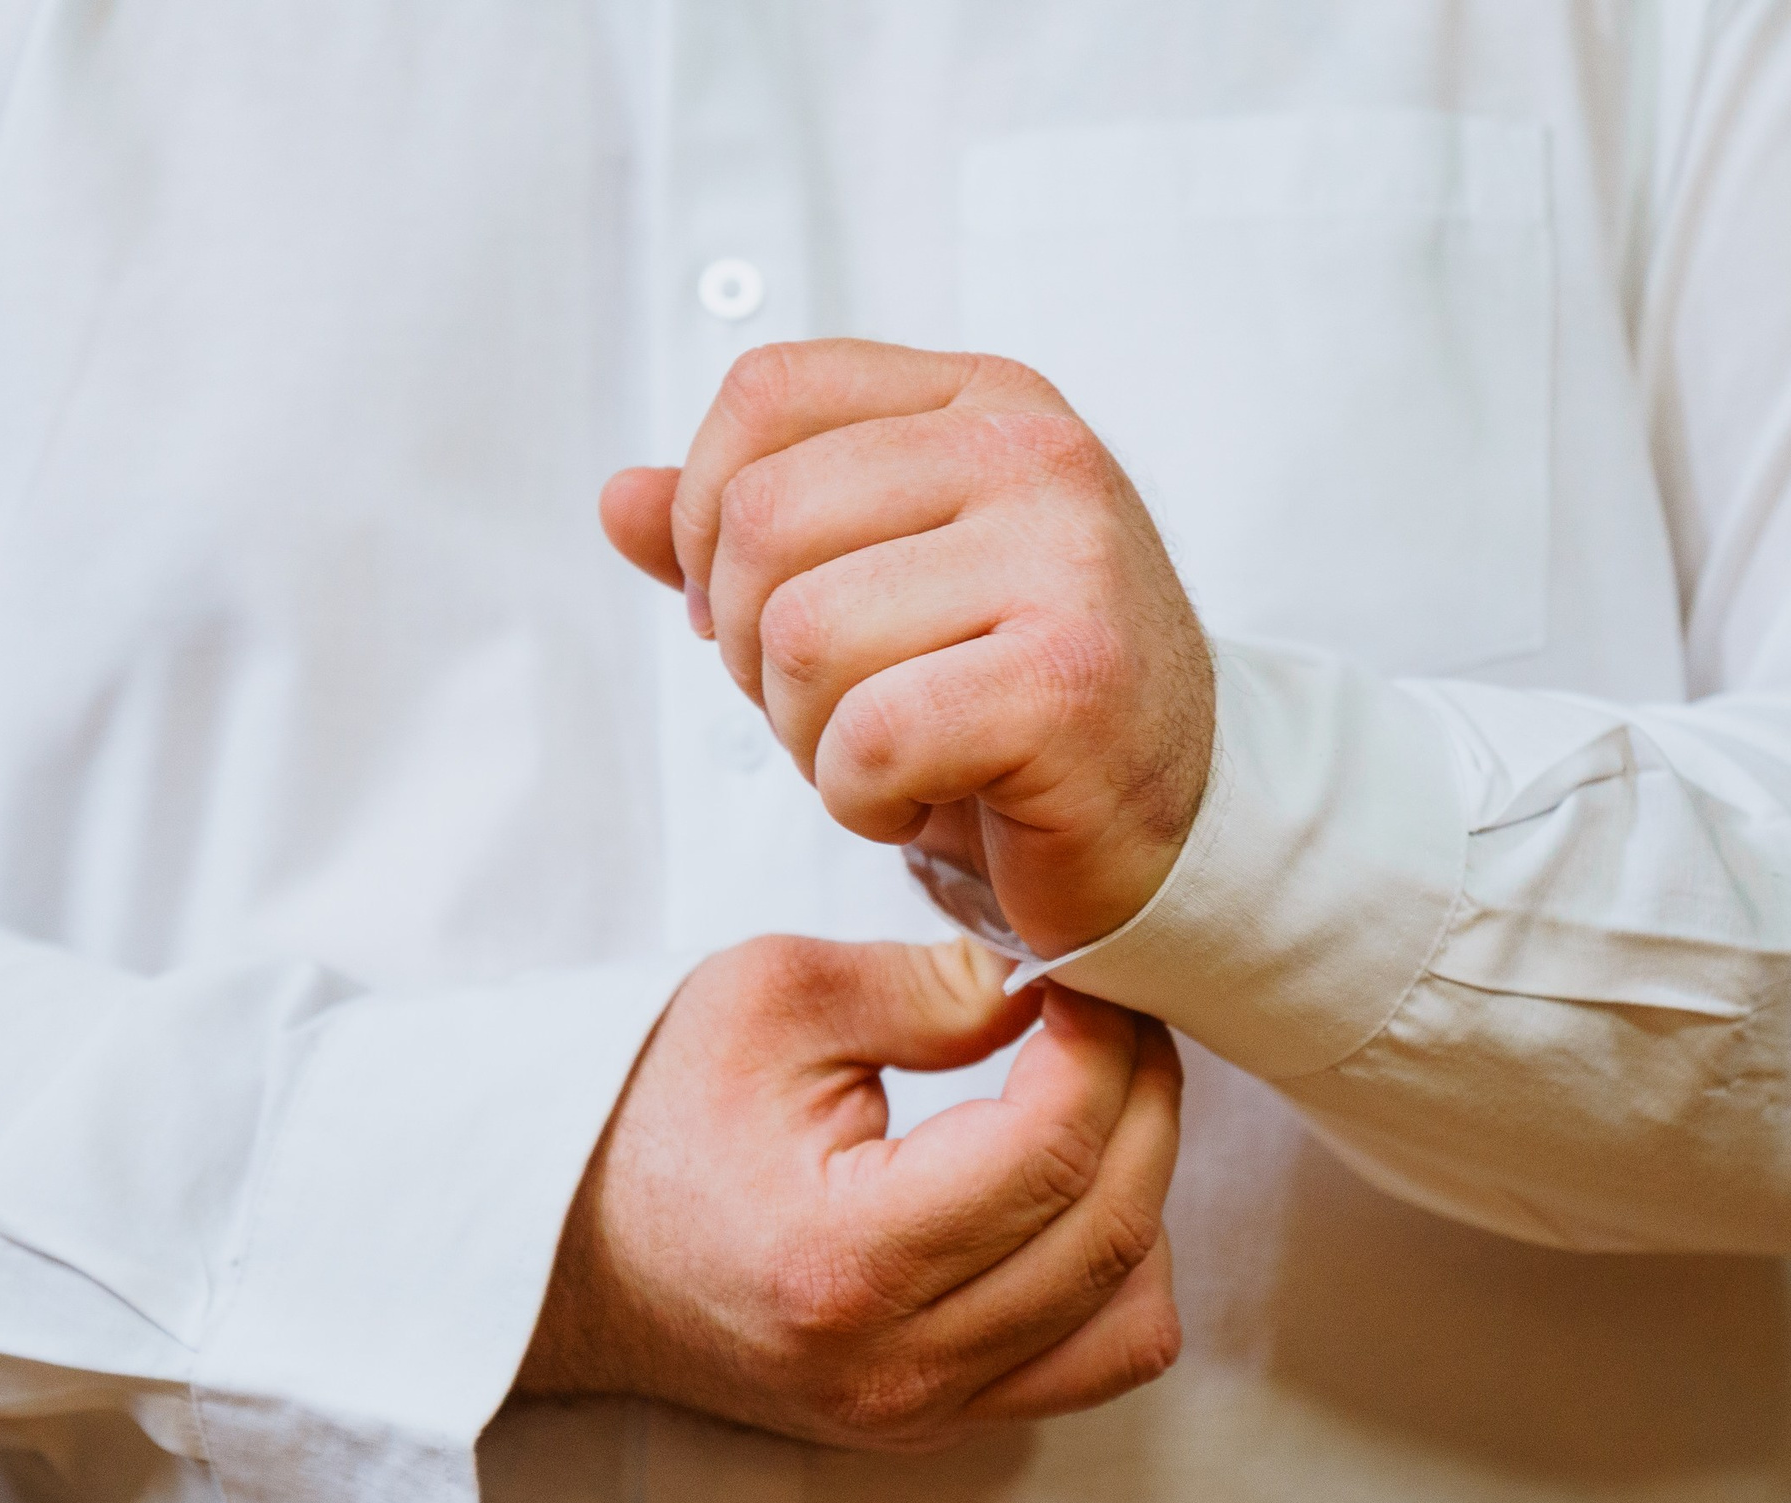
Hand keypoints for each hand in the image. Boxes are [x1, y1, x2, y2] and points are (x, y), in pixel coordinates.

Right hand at [515, 934, 1182, 1450]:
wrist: (566, 1249)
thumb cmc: (656, 1113)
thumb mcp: (774, 996)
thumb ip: (932, 984)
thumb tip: (1055, 990)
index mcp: (843, 1259)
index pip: (1050, 1151)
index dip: (1103, 1048)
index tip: (1087, 978)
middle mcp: (893, 1365)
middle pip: (1110, 1227)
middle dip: (1145, 1099)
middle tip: (1117, 1017)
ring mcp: (919, 1410)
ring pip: (1130, 1314)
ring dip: (1144, 1190)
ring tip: (1097, 1099)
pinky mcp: (934, 1422)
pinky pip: (1094, 1363)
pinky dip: (1117, 1272)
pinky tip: (1072, 1191)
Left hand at [601, 340, 1214, 956]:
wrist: (1171, 824)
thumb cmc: (1011, 702)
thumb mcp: (876, 589)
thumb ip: (749, 536)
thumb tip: (618, 500)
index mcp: (982, 402)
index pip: (766, 391)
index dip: (708, 514)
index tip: (755, 608)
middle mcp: (1035, 454)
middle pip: (760, 521)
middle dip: (751, 650)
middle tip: (836, 706)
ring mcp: (1068, 558)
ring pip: (801, 635)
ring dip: (809, 736)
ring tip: (892, 752)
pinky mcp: (1073, 679)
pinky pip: (870, 737)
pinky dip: (863, 799)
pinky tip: (927, 797)